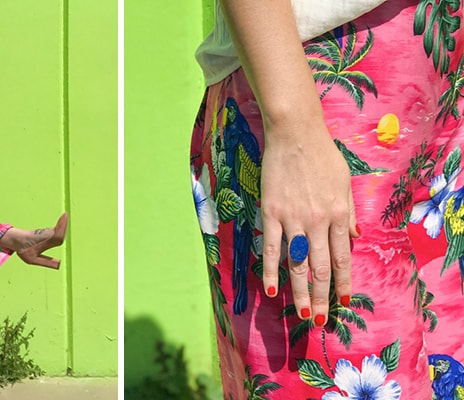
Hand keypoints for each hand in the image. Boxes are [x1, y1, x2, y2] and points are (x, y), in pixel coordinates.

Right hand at [260, 126, 357, 326]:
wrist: (295, 135)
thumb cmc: (322, 155)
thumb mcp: (345, 184)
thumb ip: (349, 215)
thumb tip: (354, 239)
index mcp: (339, 214)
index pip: (342, 257)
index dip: (343, 282)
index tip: (343, 301)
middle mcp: (318, 221)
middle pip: (321, 267)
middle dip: (322, 297)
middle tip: (319, 319)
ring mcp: (294, 218)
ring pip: (297, 262)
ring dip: (300, 291)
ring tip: (301, 313)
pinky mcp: (272, 213)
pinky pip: (271, 247)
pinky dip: (271, 269)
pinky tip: (271, 288)